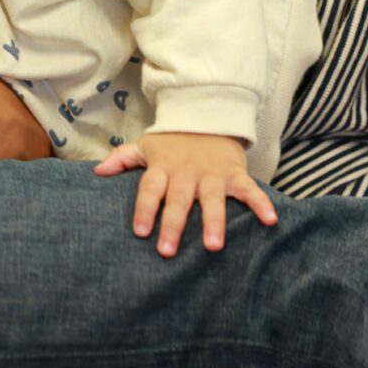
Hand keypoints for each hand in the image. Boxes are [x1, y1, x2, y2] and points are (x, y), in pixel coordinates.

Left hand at [93, 132, 276, 257]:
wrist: (207, 116)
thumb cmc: (172, 141)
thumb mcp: (146, 146)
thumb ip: (122, 159)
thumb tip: (98, 172)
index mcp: (163, 168)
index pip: (150, 189)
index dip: (144, 209)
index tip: (140, 232)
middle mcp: (186, 173)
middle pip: (178, 200)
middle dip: (173, 225)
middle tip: (168, 251)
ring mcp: (212, 174)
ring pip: (212, 200)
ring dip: (213, 221)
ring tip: (212, 246)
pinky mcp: (235, 174)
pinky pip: (250, 190)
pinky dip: (261, 203)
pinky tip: (270, 221)